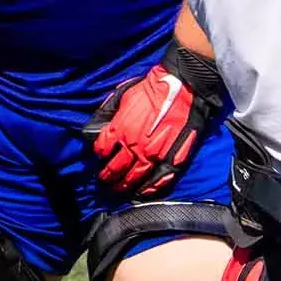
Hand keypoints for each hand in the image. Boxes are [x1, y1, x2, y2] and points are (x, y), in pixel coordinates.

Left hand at [84, 41, 226, 197]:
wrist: (183, 88)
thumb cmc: (152, 89)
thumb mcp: (122, 96)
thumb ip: (109, 114)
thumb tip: (96, 126)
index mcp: (120, 129)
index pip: (103, 149)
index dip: (100, 154)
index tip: (100, 157)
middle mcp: (134, 146)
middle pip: (116, 168)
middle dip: (108, 176)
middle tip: (105, 181)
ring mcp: (154, 155)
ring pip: (135, 178)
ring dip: (125, 185)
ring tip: (119, 189)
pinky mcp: (173, 159)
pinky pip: (158, 180)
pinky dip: (149, 189)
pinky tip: (142, 193)